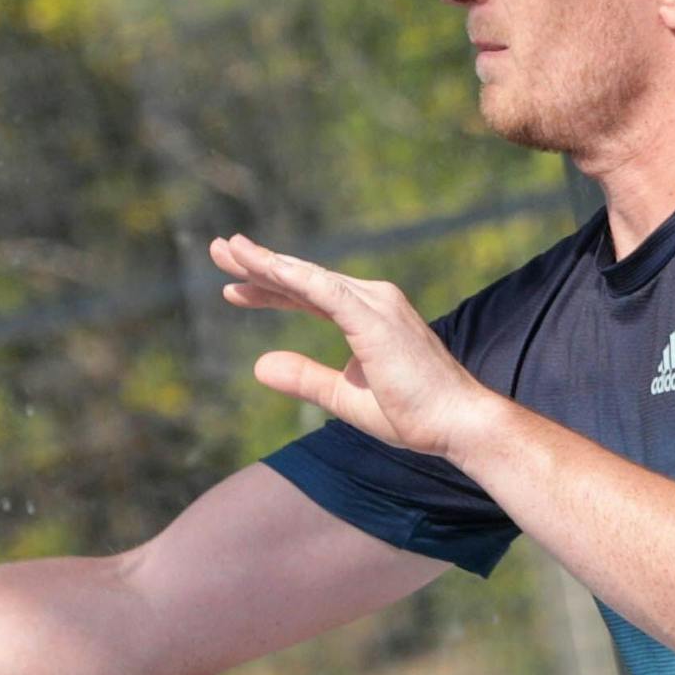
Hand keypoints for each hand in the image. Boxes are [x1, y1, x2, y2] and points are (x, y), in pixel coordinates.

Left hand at [211, 233, 503, 460]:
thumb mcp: (343, 397)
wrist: (456, 424)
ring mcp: (376, 304)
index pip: (308, 294)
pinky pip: (326, 292)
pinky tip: (265, 268)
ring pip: (310, 277)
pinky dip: (294, 278)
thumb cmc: (411, 413)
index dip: (270, 288)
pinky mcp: (375, 319)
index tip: (234, 288)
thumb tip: (259, 365)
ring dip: (268, 262)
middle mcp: (372, 299)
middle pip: (304, 277)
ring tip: (229, 251)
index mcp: (366, 315)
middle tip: (218, 250)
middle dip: (259, 264)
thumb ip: (304, 377)